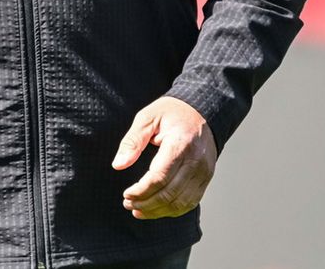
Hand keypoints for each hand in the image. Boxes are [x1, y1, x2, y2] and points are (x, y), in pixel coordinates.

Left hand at [112, 96, 217, 219]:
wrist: (201, 112)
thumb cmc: (171, 113)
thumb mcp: (147, 117)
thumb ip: (132, 141)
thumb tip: (118, 165)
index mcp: (180, 144)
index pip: (159, 177)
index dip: (141, 190)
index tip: (126, 194)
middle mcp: (195, 161)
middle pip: (170, 194)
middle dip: (146, 203)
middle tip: (128, 204)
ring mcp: (203, 172)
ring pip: (181, 203)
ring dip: (158, 211)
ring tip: (138, 210)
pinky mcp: (206, 178)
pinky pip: (191, 202)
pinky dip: (172, 211)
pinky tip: (157, 210)